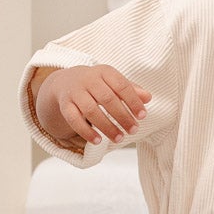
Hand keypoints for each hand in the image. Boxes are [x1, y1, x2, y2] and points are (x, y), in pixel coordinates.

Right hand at [36, 64, 151, 146]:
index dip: (133, 101)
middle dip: (122, 116)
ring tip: (119, 138)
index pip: (121, 85)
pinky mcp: (65, 105)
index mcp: (104, 72)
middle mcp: (88, 80)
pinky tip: (98, 141)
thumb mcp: (114, 83)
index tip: (142, 116)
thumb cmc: (98, 85)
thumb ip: (131, 90)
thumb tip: (148, 97)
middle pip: (107, 99)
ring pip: (91, 110)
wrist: (66, 82)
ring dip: (107, 126)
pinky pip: (74, 120)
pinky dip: (86, 132)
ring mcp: (75, 92)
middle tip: (133, 130)